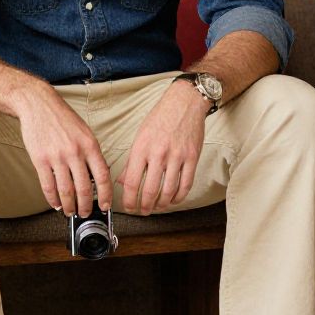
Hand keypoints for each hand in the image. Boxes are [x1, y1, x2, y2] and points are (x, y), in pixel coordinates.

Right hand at [15, 87, 111, 217]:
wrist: (38, 104)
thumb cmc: (62, 117)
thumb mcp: (85, 132)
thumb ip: (92, 153)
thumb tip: (98, 176)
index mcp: (90, 145)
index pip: (103, 176)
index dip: (106, 195)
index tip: (105, 205)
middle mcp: (75, 152)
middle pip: (84, 188)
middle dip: (86, 206)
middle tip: (85, 213)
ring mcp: (57, 157)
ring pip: (66, 191)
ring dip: (68, 206)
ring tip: (69, 211)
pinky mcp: (40, 159)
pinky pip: (48, 185)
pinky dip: (52, 199)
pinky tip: (55, 203)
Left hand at [117, 80, 206, 214]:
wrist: (184, 103)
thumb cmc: (160, 118)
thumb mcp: (140, 136)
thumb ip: (131, 161)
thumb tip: (121, 181)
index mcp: (141, 148)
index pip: (131, 182)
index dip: (129, 200)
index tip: (129, 207)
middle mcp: (158, 153)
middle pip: (150, 190)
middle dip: (145, 207)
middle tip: (143, 211)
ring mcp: (177, 156)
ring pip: (169, 191)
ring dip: (162, 204)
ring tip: (157, 207)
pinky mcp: (192, 158)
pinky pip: (186, 184)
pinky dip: (179, 197)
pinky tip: (173, 199)